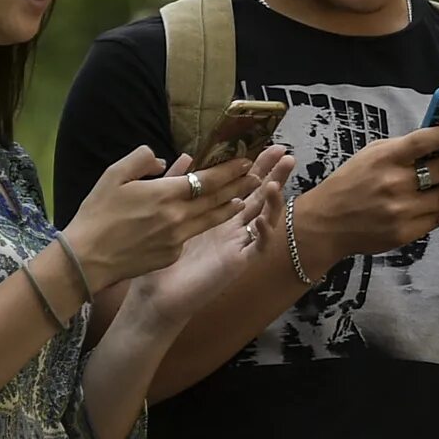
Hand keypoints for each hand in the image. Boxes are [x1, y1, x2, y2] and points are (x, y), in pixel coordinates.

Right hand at [65, 142, 281, 290]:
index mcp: (165, 194)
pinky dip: (202, 225)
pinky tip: (207, 219)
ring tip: (243, 199)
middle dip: (239, 186)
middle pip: (217, 199)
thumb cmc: (96, 214)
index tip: (246, 161)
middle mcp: (177, 217)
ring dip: (229, 207)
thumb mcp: (114, 175)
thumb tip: (166, 161)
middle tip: (257, 176)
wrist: (85, 259)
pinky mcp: (171, 255)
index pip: (208, 179)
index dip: (229, 170)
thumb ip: (142, 160)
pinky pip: (190, 235)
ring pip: (210, 220)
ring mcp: (177, 239)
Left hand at [130, 158, 288, 324]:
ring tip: (275, 183)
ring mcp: (238, 244)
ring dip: (274, 200)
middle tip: (284, 153)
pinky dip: (264, 232)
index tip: (263, 142)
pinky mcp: (239, 263)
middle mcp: (233, 227)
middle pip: (260, 195)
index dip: (253, 164)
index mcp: (218, 214)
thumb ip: (176, 185)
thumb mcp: (166, 213)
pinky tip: (261, 219)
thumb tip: (186, 155)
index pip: (241, 183)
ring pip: (266, 218)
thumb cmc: (159, 259)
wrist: (154, 296)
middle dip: (273, 174)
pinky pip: (258, 246)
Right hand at [287, 125, 438, 265]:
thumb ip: (402, 148)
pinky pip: (436, 219)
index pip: (424, 141)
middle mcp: (395, 183)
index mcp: (385, 158)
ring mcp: (401, 210)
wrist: (326, 224)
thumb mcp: (371, 155)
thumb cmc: (350, 182)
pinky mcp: (405, 232)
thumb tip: (437, 139)